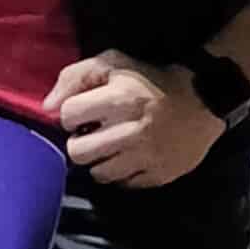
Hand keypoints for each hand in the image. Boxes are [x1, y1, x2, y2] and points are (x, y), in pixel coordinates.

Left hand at [46, 50, 220, 187]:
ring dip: (100, 160)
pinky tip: (130, 157)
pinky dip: (122, 173)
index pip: (68, 116)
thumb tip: (47, 107)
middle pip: (78, 153)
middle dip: (80, 143)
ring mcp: (146, 157)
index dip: (72, 113)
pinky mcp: (158, 175)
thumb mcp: (115, 63)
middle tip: (94, 134)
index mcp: (120, 99)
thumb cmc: (151, 80)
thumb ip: (75, 77)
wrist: (203, 100)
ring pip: (98, 173)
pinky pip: (123, 185)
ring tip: (112, 146)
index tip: (84, 111)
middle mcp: (132, 130)